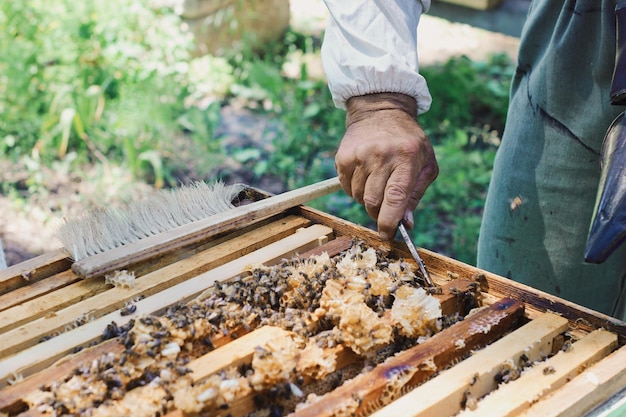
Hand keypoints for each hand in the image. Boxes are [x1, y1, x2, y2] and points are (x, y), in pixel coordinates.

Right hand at [335, 93, 437, 240]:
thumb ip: (416, 194)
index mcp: (407, 158)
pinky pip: (346, 187)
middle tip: (384, 211)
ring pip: (357, 197)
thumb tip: (407, 223)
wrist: (380, 111)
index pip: (395, 198)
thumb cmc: (408, 142)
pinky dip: (354, 189)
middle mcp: (381, 156)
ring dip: (366, 199)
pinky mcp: (344, 157)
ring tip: (376, 183)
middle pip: (373, 202)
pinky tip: (364, 176)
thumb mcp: (425, 163)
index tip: (388, 235)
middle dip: (378, 214)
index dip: (390, 221)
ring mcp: (360, 155)